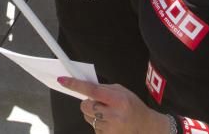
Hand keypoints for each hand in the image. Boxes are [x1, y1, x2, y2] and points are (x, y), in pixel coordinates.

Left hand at [56, 78, 170, 133]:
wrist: (145, 126)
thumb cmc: (133, 106)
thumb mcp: (121, 91)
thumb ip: (103, 88)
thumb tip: (84, 85)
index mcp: (118, 100)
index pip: (92, 90)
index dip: (75, 85)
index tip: (63, 80)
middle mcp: (114, 115)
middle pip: (85, 106)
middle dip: (87, 102)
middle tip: (97, 102)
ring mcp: (110, 128)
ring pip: (87, 117)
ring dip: (93, 114)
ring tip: (107, 113)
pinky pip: (92, 126)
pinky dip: (97, 123)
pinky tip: (109, 122)